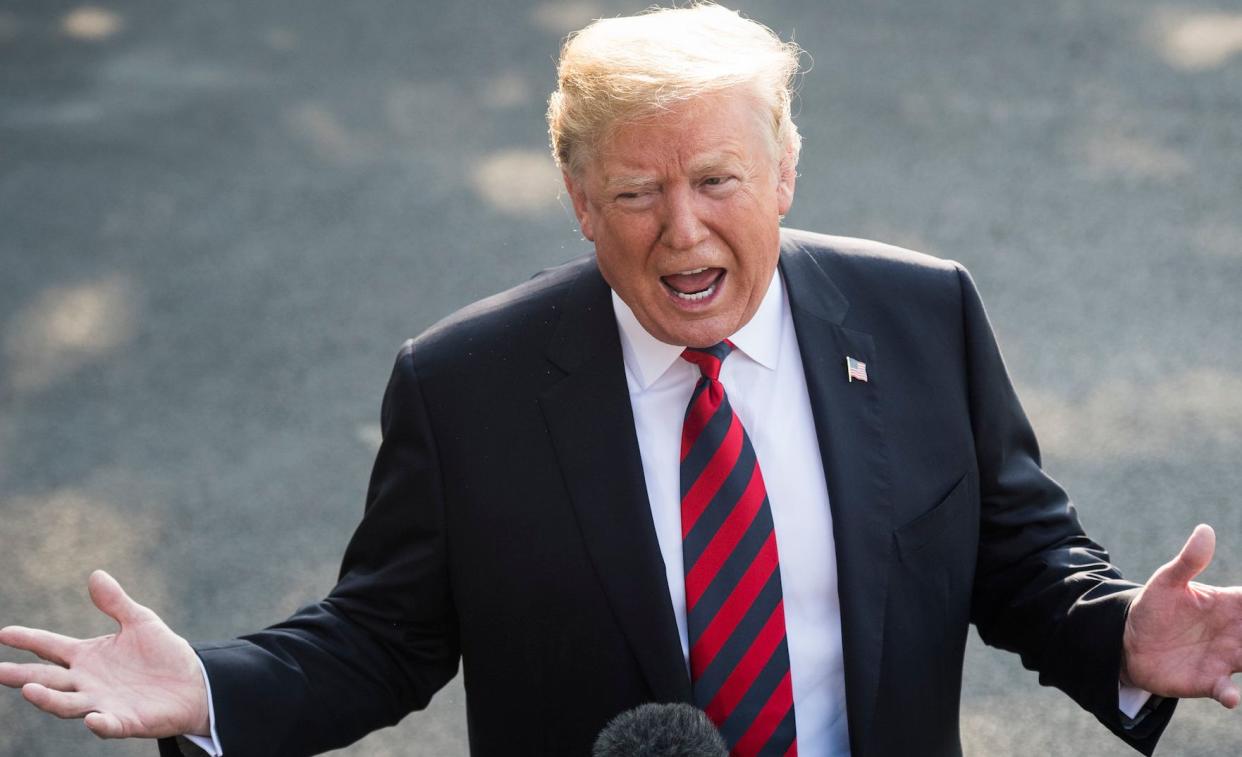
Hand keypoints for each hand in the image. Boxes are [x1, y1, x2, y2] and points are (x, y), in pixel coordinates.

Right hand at [0, 570, 209, 738]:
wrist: (193, 683)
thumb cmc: (162, 653)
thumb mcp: (139, 622)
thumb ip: (115, 603)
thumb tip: (96, 575)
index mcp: (87, 656)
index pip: (50, 647)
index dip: (28, 639)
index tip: (4, 633)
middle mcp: (87, 682)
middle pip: (47, 679)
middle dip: (22, 676)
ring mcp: (102, 703)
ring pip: (67, 704)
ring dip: (48, 699)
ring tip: (30, 689)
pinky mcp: (125, 721)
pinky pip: (108, 725)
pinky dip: (100, 723)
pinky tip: (93, 718)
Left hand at [1122, 524, 1241, 707]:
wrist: (1129, 641)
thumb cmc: (1155, 607)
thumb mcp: (1168, 581)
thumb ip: (1189, 561)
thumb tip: (1205, 530)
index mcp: (1231, 606)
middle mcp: (1237, 634)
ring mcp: (1226, 659)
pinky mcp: (1209, 681)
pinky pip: (1227, 691)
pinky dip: (1231, 694)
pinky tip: (1231, 696)